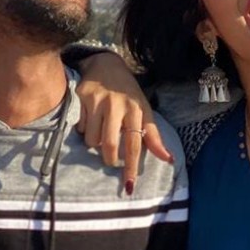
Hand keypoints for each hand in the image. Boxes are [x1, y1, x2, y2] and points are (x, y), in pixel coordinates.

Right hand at [76, 53, 173, 193]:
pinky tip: (91, 118)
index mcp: (136, 109)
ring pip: (91, 138)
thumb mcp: (144, 110)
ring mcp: (98, 100)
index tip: (128, 184)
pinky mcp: (82, 96)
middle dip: (108, 158)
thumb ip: (153, 136)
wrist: (107, 64)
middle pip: (108, 144)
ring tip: (100, 131)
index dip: (130, 165)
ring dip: (95, 142)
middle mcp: (117, 104)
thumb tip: (168, 159)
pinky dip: (85, 129)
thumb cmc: (128, 93)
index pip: (135, 143)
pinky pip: (81, 126)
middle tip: (110, 159)